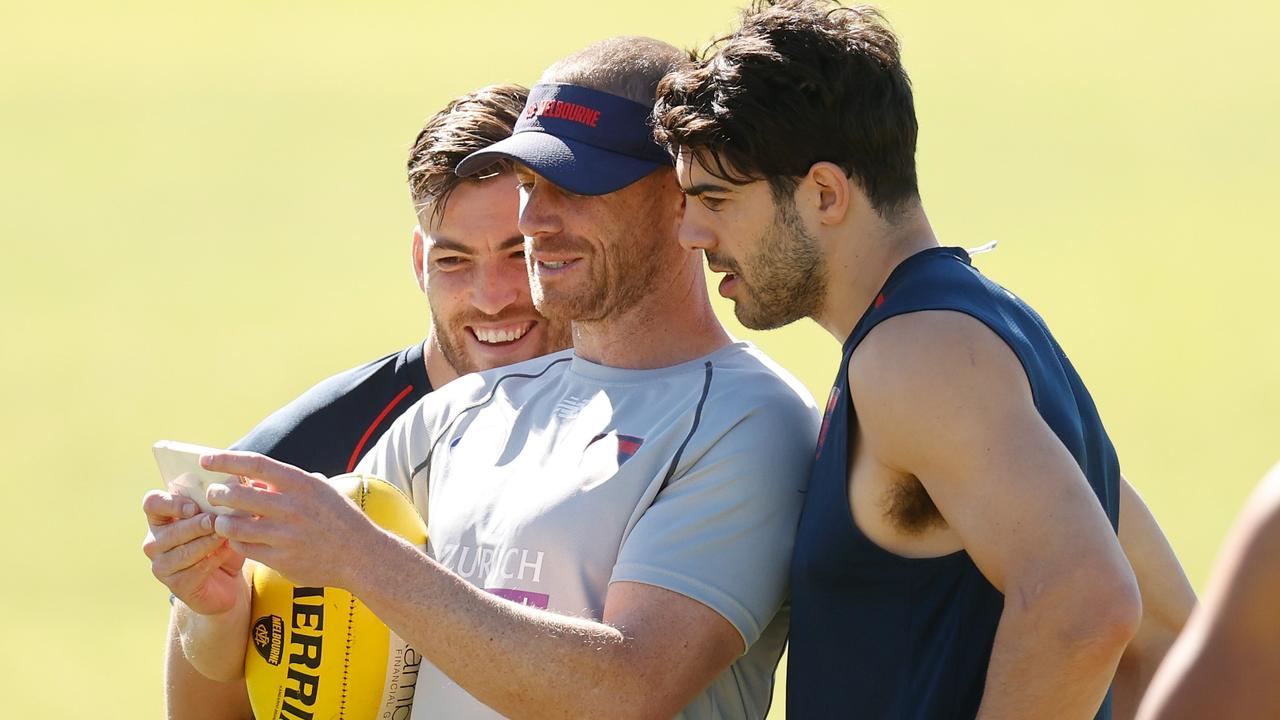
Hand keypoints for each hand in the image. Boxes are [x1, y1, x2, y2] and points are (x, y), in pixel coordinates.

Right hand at [142, 489, 246, 615]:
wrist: (227, 581)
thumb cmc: (222, 541)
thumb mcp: (224, 518)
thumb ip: (226, 500)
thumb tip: (244, 479)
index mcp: (162, 517)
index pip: (152, 503)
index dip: (170, 502)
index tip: (194, 506)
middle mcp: (155, 541)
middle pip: (168, 530)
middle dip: (194, 525)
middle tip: (214, 521)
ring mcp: (162, 564)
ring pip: (181, 551)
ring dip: (205, 542)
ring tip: (224, 535)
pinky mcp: (175, 584)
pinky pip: (194, 569)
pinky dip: (213, 558)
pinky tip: (227, 551)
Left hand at [201, 451, 379, 588]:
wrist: (361, 556)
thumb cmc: (339, 519)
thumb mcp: (319, 491)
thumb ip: (287, 484)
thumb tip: (252, 481)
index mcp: (302, 484)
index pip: (255, 465)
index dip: (226, 460)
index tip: (206, 459)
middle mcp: (292, 507)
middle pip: (237, 496)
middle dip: (217, 494)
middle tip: (213, 495)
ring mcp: (286, 535)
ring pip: (233, 526)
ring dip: (221, 522)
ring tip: (222, 520)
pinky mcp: (281, 560)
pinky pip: (245, 548)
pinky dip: (237, 542)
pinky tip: (240, 539)